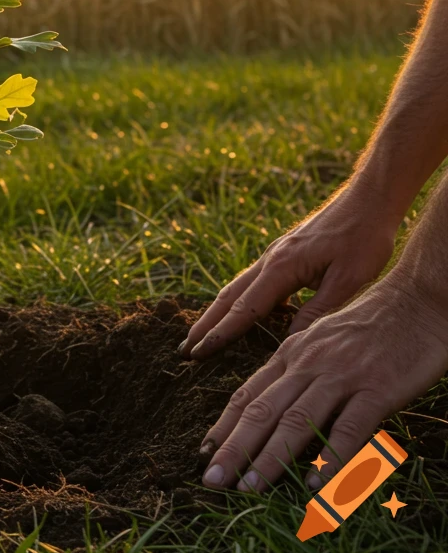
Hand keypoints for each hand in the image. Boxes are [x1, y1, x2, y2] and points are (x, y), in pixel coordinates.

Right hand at [180, 187, 397, 358]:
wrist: (368, 200)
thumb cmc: (363, 237)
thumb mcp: (349, 280)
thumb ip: (317, 311)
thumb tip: (290, 343)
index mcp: (281, 267)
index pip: (244, 309)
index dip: (220, 333)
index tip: (198, 352)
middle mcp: (270, 260)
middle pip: (229, 297)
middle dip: (206, 324)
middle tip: (184, 349)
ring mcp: (275, 255)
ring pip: (238, 287)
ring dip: (218, 312)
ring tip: (203, 333)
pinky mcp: (285, 254)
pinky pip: (255, 282)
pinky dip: (241, 301)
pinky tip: (249, 315)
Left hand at [198, 273, 447, 491]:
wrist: (418, 301)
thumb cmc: (371, 325)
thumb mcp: (323, 343)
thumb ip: (300, 373)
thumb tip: (276, 411)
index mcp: (291, 353)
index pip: (247, 394)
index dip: (224, 426)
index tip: (203, 454)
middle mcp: (308, 363)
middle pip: (261, 410)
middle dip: (233, 448)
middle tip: (211, 481)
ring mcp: (341, 375)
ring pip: (296, 420)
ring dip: (270, 458)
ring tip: (248, 489)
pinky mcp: (377, 388)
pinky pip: (349, 427)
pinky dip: (330, 458)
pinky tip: (316, 486)